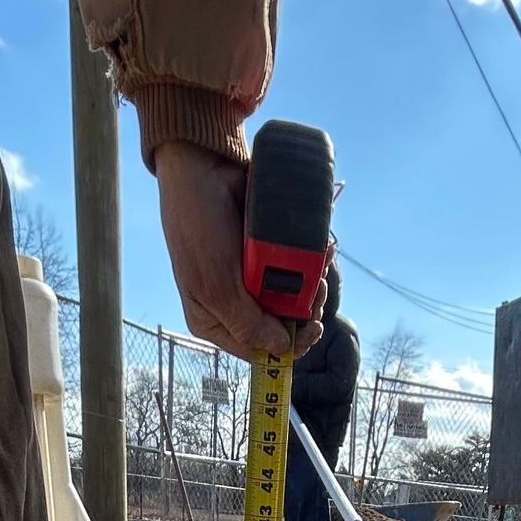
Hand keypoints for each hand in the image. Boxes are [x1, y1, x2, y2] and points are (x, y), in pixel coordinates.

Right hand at [153, 141, 324, 361]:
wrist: (204, 169)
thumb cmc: (198, 228)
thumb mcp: (216, 286)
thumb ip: (247, 324)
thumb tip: (283, 348)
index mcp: (214, 320)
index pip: (258, 350)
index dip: (289, 344)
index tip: (312, 327)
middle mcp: (235, 303)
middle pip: (281, 326)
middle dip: (306, 311)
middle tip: (318, 290)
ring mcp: (253, 278)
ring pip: (295, 297)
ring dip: (315, 285)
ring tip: (320, 266)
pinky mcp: (268, 253)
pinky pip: (298, 266)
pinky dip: (313, 260)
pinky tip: (322, 251)